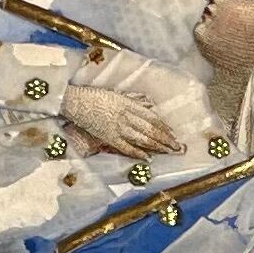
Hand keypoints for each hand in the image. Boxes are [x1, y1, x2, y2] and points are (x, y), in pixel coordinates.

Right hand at [63, 82, 180, 160]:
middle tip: (177, 147)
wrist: (75, 102)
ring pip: (142, 139)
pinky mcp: (108, 137)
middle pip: (151, 130)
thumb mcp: (117, 94)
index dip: (164, 127)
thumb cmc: (95, 96)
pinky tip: (147, 158)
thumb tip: (150, 103)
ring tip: (168, 152)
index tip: (173, 134)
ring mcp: (118, 128)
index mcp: (129, 104)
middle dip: (166, 139)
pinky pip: (126, 147)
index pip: (152, 118)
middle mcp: (127, 116)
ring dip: (157, 147)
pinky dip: (138, 153)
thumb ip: (134, 99)